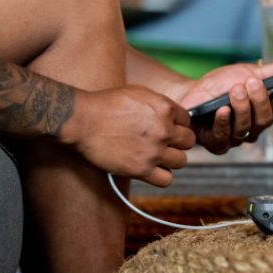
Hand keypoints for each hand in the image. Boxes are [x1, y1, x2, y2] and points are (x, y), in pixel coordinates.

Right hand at [60, 86, 195, 186]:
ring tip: (157, 156)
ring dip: (171, 160)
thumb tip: (173, 114)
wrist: (83, 120)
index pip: (188, 120)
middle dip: (178, 142)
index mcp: (164, 109)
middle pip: (189, 141)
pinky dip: (162, 176)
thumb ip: (160, 104)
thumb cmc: (107, 104)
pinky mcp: (141, 169)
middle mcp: (164, 130)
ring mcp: (154, 151)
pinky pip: (167, 179)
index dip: (178, 124)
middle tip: (165, 143)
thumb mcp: (139, 93)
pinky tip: (152, 169)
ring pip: (181, 161)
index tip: (168, 128)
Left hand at [180, 57, 272, 154]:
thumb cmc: (220, 86)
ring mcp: (236, 138)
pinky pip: (223, 136)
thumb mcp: (247, 72)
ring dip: (241, 107)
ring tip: (235, 89)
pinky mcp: (217, 144)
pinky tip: (222, 109)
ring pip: (245, 127)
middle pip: (265, 119)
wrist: (190, 94)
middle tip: (252, 82)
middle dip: (260, 100)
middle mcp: (253, 127)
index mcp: (263, 111)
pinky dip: (224, 121)